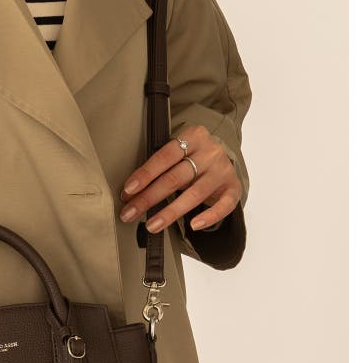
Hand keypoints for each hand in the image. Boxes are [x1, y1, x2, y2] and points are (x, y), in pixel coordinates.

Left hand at [118, 124, 241, 232]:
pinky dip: (209, 216)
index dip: (145, 175)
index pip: (164, 156)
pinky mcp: (234, 188)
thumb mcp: (178, 152)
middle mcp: (210, 152)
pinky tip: (193, 225)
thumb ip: (160, 165)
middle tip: (129, 212)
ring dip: (170, 212)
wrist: (224, 156)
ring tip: (152, 225)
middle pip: (175, 177)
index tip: (128, 190)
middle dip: (149, 197)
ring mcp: (223, 170)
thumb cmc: (192, 156)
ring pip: (194, 194)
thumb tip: (130, 191)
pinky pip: (224, 205)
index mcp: (194, 136)